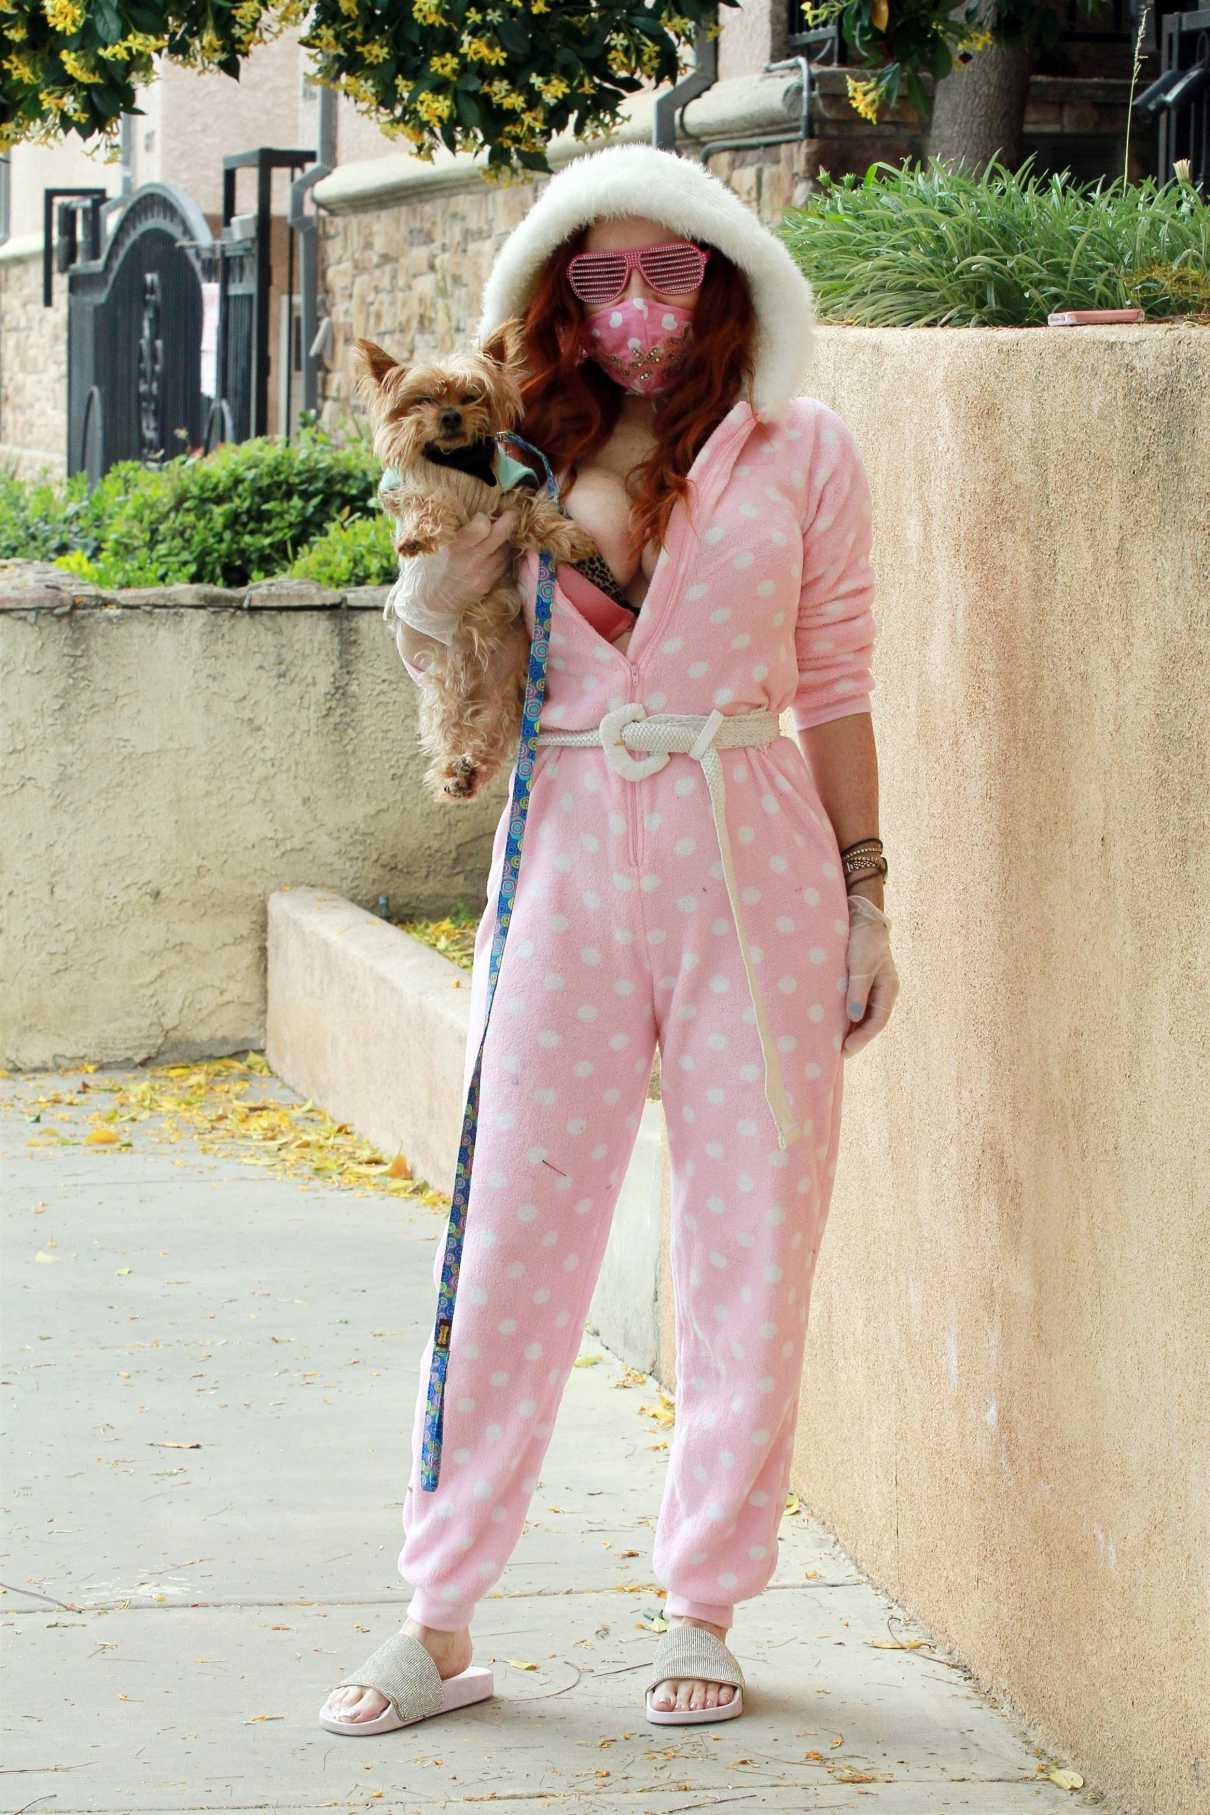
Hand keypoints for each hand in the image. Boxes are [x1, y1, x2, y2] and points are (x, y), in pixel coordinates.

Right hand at [389, 506, 522, 641]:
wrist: (428, 604)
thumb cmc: (424, 570)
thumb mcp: (428, 546)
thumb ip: (447, 528)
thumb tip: (460, 505)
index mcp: (454, 547)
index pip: (482, 525)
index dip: (484, 516)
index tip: (480, 516)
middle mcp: (472, 560)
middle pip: (502, 534)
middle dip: (510, 518)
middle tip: (510, 511)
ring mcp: (483, 574)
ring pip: (507, 548)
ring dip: (506, 538)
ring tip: (498, 533)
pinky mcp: (488, 584)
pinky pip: (505, 564)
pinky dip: (503, 554)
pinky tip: (494, 551)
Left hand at [842, 891, 898, 1057]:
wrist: (860, 916)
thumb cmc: (864, 939)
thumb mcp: (861, 964)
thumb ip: (857, 990)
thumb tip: (852, 1018)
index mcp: (888, 989)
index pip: (877, 1021)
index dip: (862, 1038)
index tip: (845, 1050)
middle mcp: (880, 992)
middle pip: (869, 1023)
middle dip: (854, 1039)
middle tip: (836, 1055)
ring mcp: (869, 989)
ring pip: (859, 1016)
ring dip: (848, 1030)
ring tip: (831, 1045)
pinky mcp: (856, 983)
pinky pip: (850, 1005)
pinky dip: (842, 1017)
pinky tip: (830, 1024)